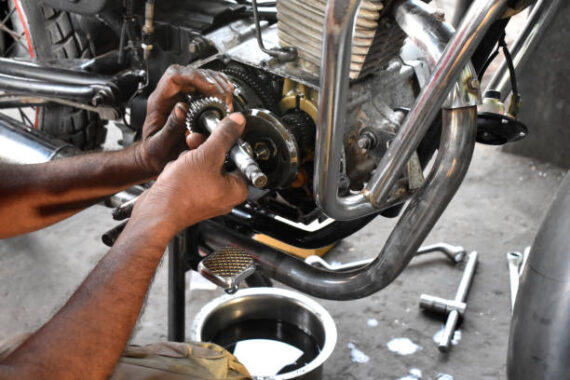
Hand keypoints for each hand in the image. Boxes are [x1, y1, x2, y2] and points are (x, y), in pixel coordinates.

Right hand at [131, 113, 248, 236]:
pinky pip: (191, 175)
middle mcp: (225, 195)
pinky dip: (182, 169)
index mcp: (237, 189)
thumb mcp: (206, 156)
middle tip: (195, 145)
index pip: (241, 158)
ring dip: (191, 158)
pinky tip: (175, 171)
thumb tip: (237, 122)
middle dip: (204, 150)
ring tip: (182, 163)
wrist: (155, 211)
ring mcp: (208, 197)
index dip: (228, 143)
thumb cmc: (182, 194)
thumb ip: (224, 136)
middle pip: (221, 160)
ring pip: (204, 165)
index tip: (219, 134)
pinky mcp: (192, 197)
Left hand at [135, 65, 233, 174]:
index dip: (195, 77)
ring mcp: (183, 97)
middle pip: (193, 73)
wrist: (156, 159)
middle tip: (224, 99)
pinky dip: (220, 92)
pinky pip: (209, 89)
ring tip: (227, 101)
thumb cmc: (155, 154)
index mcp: (159, 101)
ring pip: (202, 78)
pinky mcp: (194, 102)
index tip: (211, 88)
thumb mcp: (160, 146)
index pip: (175, 75)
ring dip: (218, 86)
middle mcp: (171, 95)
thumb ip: (169, 129)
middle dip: (212, 82)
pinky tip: (227, 100)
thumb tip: (182, 108)